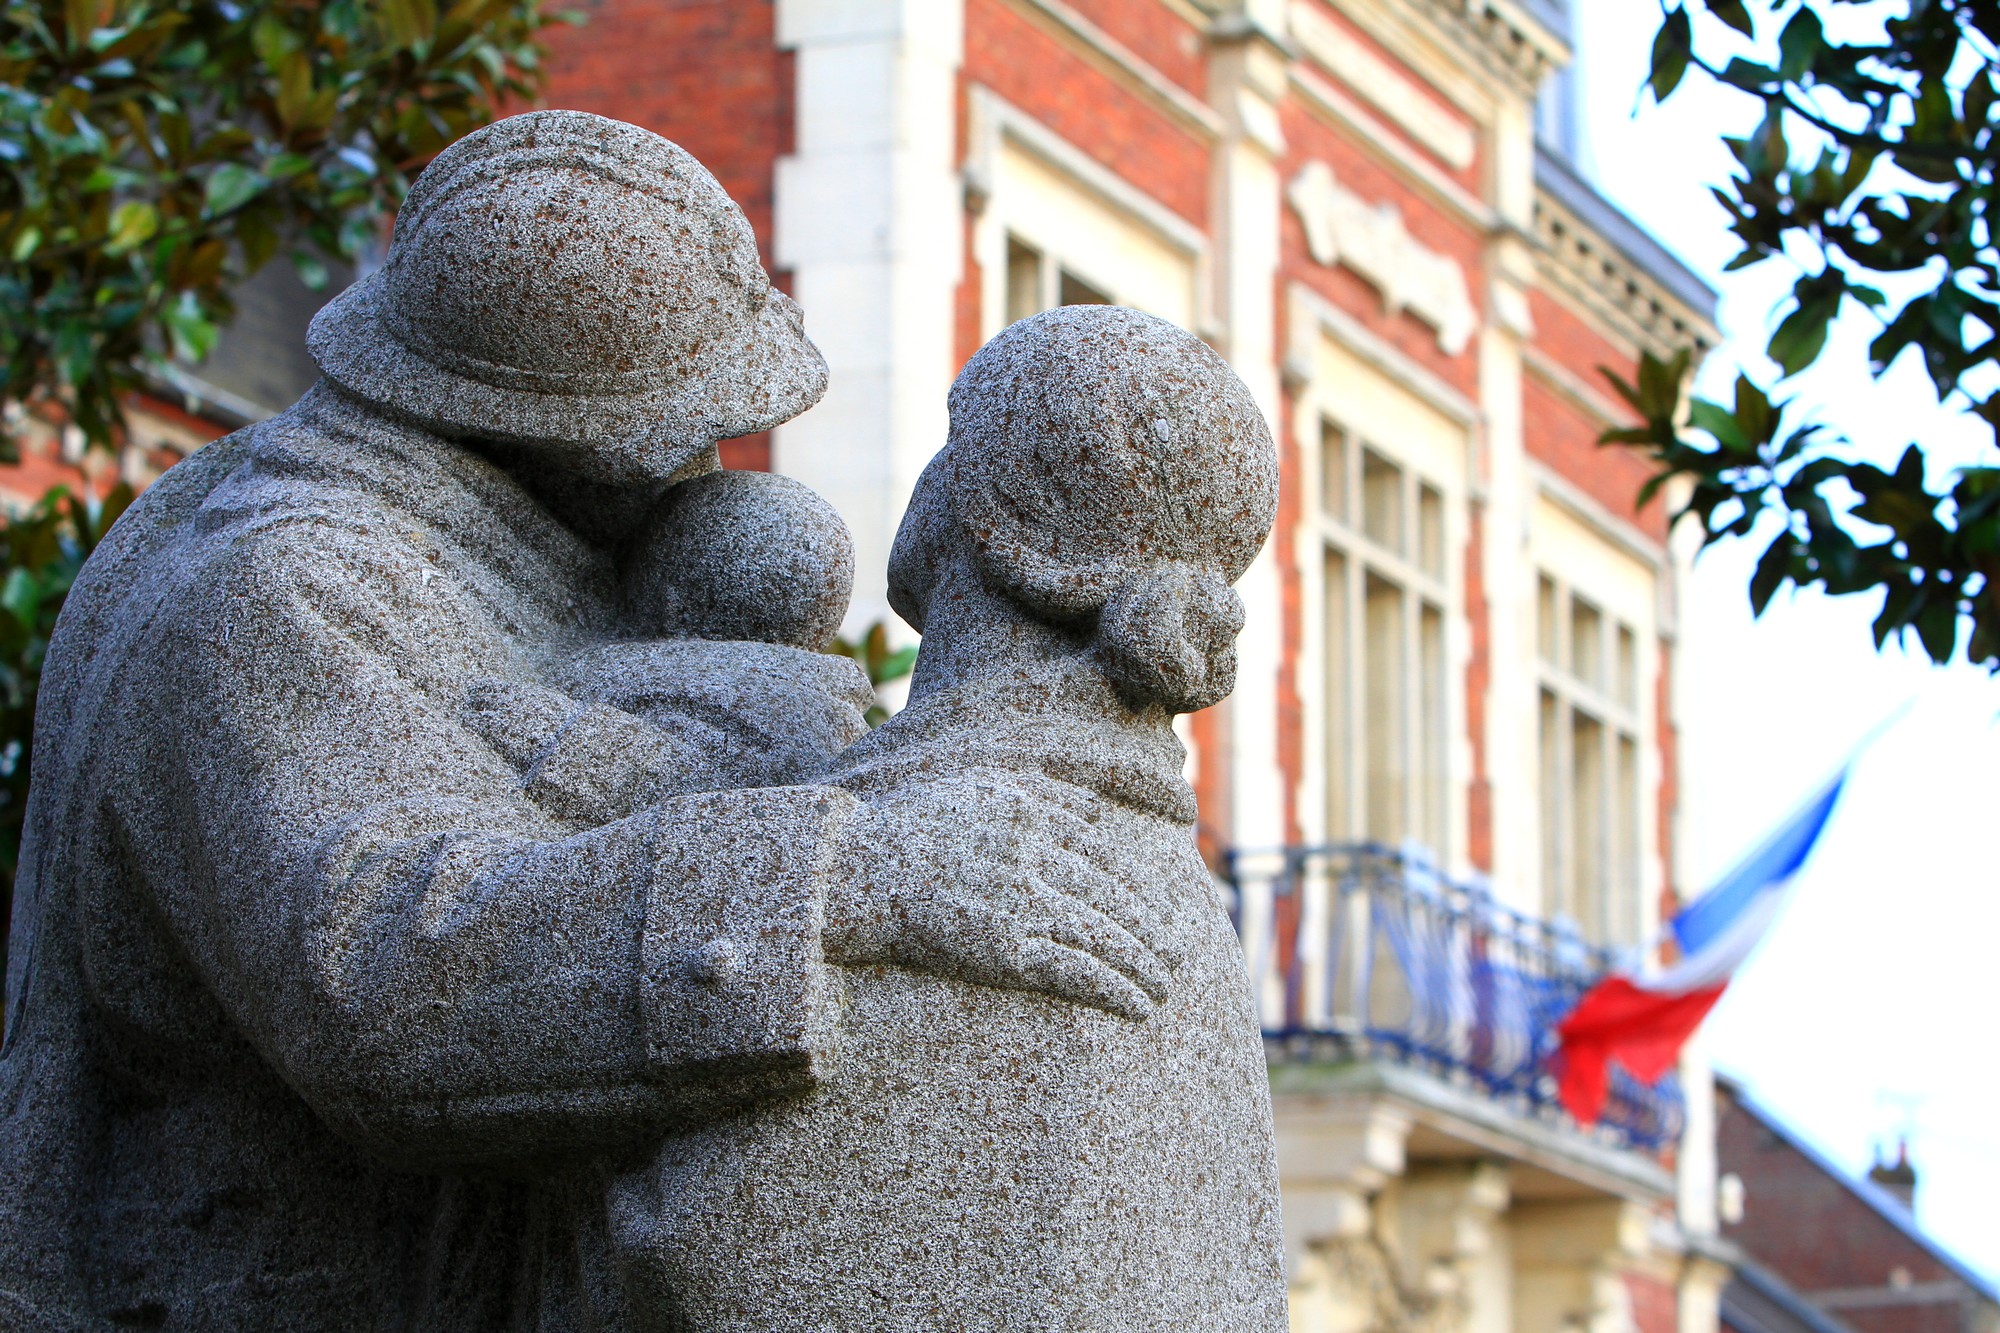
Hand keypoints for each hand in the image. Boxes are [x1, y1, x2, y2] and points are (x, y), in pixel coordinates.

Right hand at [822, 772, 1184, 1019]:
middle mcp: (1030, 849)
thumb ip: (1040, 795)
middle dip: (1151, 930)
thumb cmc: (909, 833)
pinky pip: (1075, 970)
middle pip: (1111, 895)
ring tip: (1165, 987)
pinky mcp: (1002, 947)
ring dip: (1143, 966)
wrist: (850, 873)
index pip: (1105, 852)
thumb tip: (1097, 814)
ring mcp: (1017, 898)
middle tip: (1178, 956)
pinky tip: (1139, 1006)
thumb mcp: (978, 790)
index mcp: (1028, 807)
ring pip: (1102, 934)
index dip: (1141, 888)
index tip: (1165, 913)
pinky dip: (1114, 989)